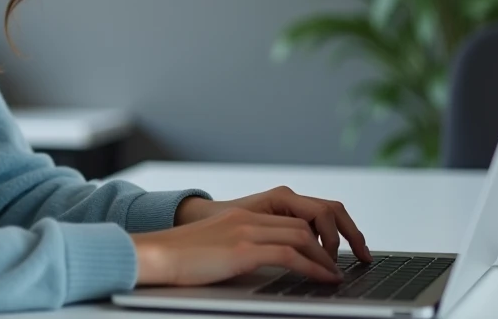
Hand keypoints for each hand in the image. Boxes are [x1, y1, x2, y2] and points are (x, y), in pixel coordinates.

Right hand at [132, 207, 344, 286]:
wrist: (156, 255)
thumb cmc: (180, 259)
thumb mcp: (215, 248)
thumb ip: (238, 250)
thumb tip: (263, 268)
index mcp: (241, 217)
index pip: (289, 220)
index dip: (314, 236)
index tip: (327, 254)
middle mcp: (247, 219)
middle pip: (301, 226)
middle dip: (327, 246)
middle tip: (341, 265)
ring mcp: (246, 232)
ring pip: (301, 237)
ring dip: (325, 259)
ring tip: (336, 275)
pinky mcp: (243, 250)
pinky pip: (291, 256)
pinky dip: (314, 268)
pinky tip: (324, 279)